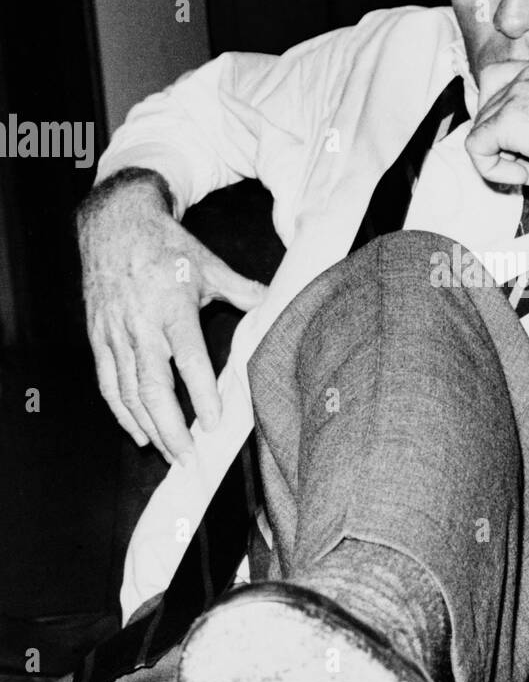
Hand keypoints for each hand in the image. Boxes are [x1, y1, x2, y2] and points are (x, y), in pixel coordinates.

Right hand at [77, 171, 266, 463]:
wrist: (115, 224)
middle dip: (170, 428)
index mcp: (173, 309)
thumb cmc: (167, 247)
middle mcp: (141, 326)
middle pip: (153, 389)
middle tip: (189, 457)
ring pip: (128, 393)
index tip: (214, 423)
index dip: (200, 395)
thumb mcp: (210, 265)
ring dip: (148, 428)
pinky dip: (121, 413)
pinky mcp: (98, 338)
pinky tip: (137, 433)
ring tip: (169, 454)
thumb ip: (244, 291)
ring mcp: (115, 334)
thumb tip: (277, 305)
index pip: (188, 361)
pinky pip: (107, 383)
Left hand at [466, 60, 528, 188]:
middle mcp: (528, 74)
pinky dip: (495, 171)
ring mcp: (516, 94)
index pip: (500, 84)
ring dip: (505, 160)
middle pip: (485, 108)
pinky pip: (475, 148)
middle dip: (503, 140)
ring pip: (480, 130)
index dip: (508, 120)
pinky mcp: (508, 121)